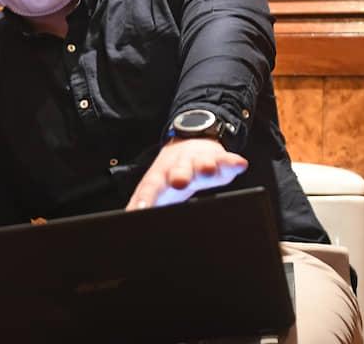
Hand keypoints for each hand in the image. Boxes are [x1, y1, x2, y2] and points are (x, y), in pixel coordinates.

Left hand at [125, 137, 247, 209]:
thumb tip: (124, 222)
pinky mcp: (220, 160)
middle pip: (178, 172)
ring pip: (202, 163)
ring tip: (207, 169)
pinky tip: (239, 164)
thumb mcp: (156, 188)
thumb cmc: (171, 174)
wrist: (191, 142)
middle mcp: (179, 168)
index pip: (150, 190)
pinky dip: (232, 162)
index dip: (145, 200)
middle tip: (178, 182)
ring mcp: (200, 162)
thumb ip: (143, 204)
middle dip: (178, 176)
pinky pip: (227, 160)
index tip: (139, 211)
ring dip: (204, 166)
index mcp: (160, 179)